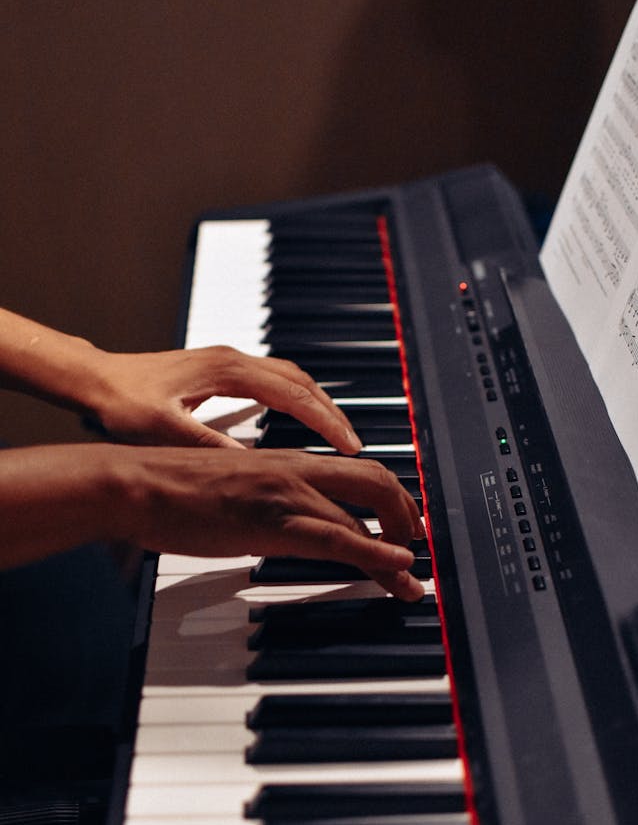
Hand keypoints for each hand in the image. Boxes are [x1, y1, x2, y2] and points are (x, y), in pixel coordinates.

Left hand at [88, 345, 362, 452]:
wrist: (94, 380)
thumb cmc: (122, 402)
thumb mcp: (166, 430)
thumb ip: (210, 446)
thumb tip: (254, 464)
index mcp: (228, 371)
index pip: (294, 395)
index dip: (326, 422)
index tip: (350, 445)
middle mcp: (234, 360)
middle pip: (302, 382)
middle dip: (332, 412)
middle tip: (355, 443)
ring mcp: (228, 363)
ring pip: (291, 378)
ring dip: (317, 403)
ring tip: (337, 433)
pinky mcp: (220, 371)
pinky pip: (274, 381)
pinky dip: (297, 399)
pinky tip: (299, 419)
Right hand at [115, 446, 424, 599]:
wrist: (135, 484)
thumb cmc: (172, 491)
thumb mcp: (234, 491)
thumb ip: (267, 503)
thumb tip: (286, 525)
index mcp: (287, 460)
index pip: (358, 471)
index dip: (392, 498)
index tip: (404, 526)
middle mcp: (296, 470)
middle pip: (377, 481)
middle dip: (408, 516)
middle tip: (418, 548)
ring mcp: (287, 495)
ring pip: (365, 514)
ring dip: (398, 549)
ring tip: (410, 579)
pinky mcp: (272, 523)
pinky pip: (338, 538)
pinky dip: (374, 554)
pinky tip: (394, 568)